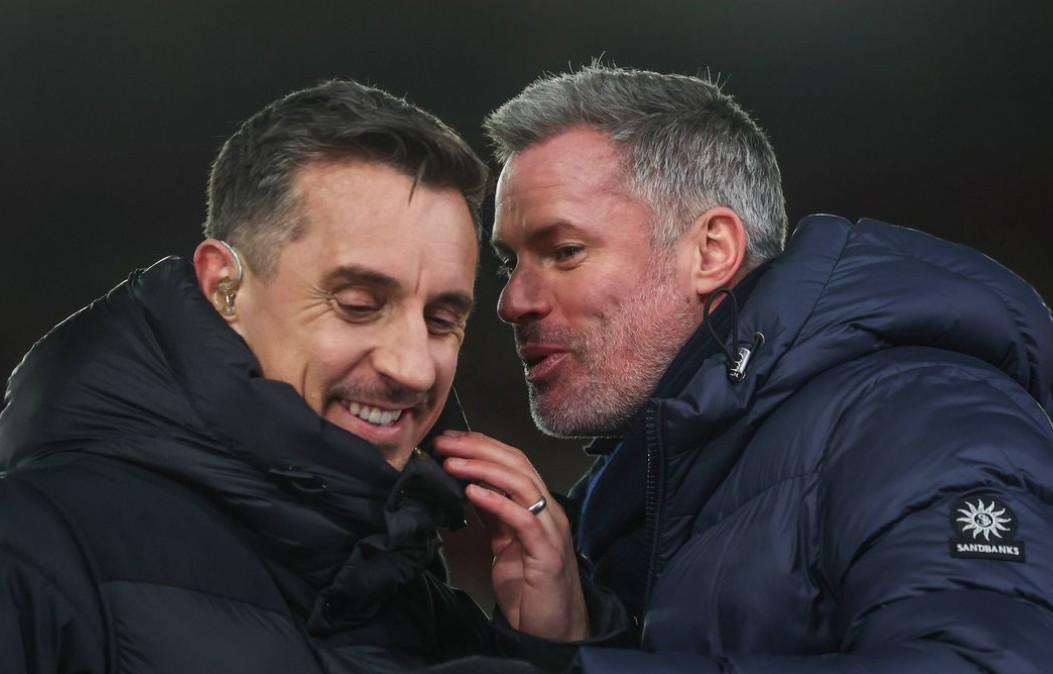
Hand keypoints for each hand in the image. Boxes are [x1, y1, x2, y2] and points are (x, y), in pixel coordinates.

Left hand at [433, 431, 588, 641]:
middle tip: (446, 442)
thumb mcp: (505, 546)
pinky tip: (473, 493)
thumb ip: (493, 517)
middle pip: (517, 464)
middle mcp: (549, 511)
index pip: (512, 462)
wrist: (554, 632)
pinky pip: (523, 519)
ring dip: (483, 469)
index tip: (449, 439)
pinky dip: (497, 502)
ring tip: (452, 463)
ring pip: (521, 484)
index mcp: (538, 507)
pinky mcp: (548, 554)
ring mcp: (551, 530)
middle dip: (479, 448)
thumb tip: (467, 489)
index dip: (481, 446)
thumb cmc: (531, 590)